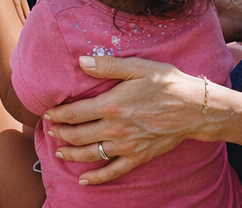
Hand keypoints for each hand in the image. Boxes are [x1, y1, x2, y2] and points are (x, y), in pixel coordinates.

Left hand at [41, 56, 213, 184]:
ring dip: (70, 154)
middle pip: (78, 135)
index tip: (47, 113)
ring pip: (90, 154)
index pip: (75, 113)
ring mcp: (126, 146)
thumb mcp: (137, 67)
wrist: (195, 108)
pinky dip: (96, 178)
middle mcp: (115, 128)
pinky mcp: (138, 157)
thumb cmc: (167, 83)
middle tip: (49, 131)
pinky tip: (84, 180)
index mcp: (112, 104)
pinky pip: (113, 171)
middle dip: (59, 134)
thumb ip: (107, 66)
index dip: (57, 114)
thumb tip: (81, 61)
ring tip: (58, 152)